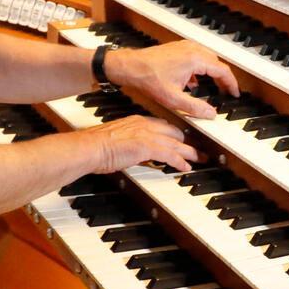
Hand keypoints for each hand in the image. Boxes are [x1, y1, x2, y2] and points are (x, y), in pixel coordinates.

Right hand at [84, 114, 200, 174]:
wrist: (89, 147)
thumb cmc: (97, 146)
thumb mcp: (118, 140)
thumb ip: (131, 143)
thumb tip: (138, 154)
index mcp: (138, 121)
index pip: (164, 124)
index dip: (177, 133)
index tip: (184, 139)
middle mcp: (144, 125)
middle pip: (175, 132)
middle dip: (189, 141)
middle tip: (198, 149)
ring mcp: (146, 135)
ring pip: (176, 143)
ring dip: (190, 152)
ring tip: (200, 159)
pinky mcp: (146, 147)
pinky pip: (169, 154)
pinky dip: (179, 161)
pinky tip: (185, 167)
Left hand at [105, 40, 238, 118]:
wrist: (131, 66)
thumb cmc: (148, 78)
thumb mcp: (173, 99)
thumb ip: (195, 108)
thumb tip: (211, 114)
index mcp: (195, 59)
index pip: (223, 70)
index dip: (231, 84)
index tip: (234, 93)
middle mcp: (192, 49)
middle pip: (217, 63)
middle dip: (223, 78)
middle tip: (227, 92)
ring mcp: (185, 46)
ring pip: (208, 58)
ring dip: (213, 72)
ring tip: (215, 88)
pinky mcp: (178, 48)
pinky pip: (197, 56)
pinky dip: (202, 68)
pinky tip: (195, 82)